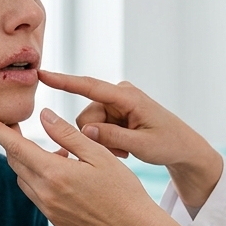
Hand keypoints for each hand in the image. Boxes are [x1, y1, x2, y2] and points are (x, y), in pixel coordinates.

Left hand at [0, 108, 164, 225]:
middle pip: (16, 163)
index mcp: (55, 173)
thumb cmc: (123, 189)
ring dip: (29, 162)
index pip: (16, 147)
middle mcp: (46, 194)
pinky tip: (62, 173)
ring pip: (25, 179)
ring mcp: (49, 210)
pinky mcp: (55, 220)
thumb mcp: (99, 154)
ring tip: (58, 153)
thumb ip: (67, 135)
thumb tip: (44, 116)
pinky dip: (40, 179)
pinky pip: (36, 195)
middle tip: (20, 127)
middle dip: (13, 144)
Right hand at [38, 71, 223, 207]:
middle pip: (87, 116)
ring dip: (103, 141)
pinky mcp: (115, 112)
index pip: (90, 87)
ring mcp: (116, 102)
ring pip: (89, 125)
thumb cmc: (168, 144)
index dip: (64, 81)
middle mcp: (119, 94)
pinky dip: (106, 140)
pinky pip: (97, 127)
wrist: (183, 146)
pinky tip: (124, 147)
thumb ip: (113, 137)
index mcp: (127, 97)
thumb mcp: (142, 145)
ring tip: (126, 150)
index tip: (42, 74)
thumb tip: (86, 131)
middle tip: (122, 151)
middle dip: (97, 137)